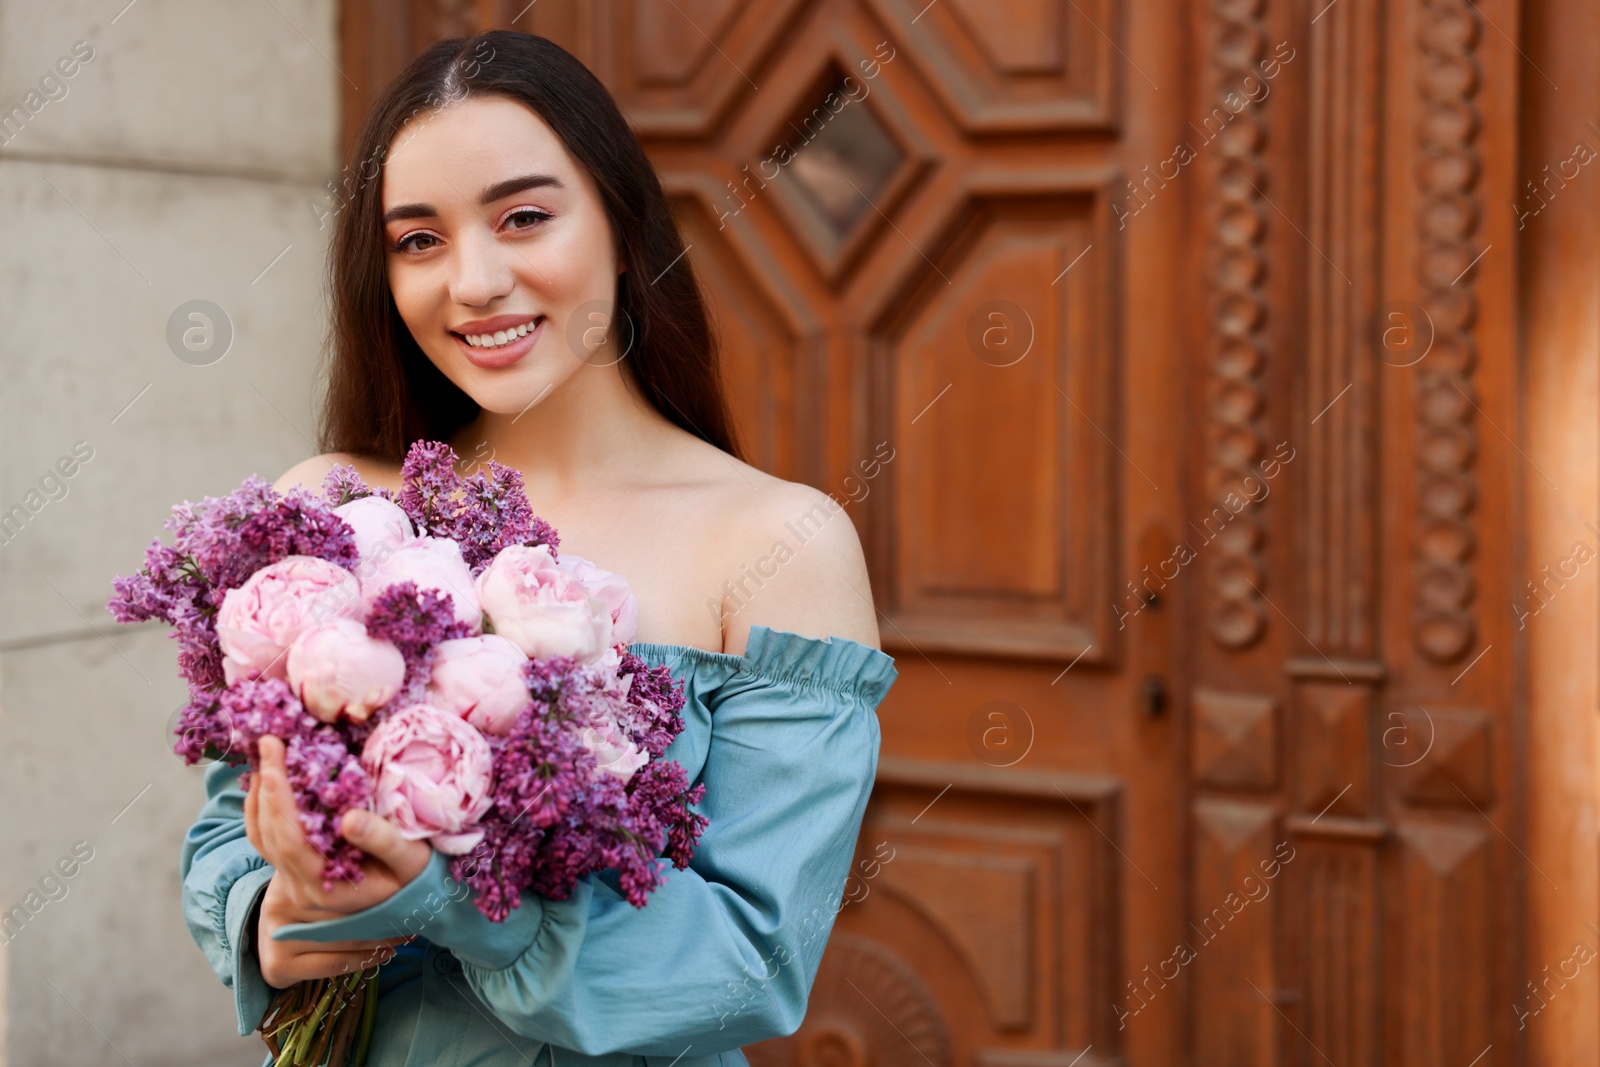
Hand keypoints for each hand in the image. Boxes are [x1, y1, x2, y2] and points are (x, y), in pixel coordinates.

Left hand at [243, 735, 433, 986]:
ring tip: (265, 757)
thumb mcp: (410, 861)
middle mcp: (301, 886)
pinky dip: (262, 808)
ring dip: (258, 795)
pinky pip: (267, 838)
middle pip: (266, 834)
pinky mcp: (297, 869)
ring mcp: (295, 880)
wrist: (416, 900)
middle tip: (268, 741)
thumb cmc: (416, 878)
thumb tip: (347, 818)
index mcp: (325, 885)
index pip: (289, 838)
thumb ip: (382, 841)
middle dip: (265, 784)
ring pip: (260, 837)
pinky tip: (270, 782)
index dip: (277, 795)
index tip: (275, 752)